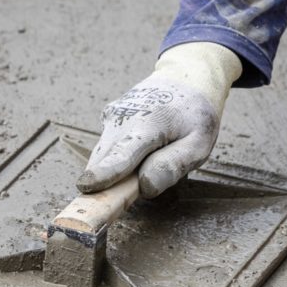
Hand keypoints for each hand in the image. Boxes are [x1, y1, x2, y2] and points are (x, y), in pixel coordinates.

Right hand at [77, 42, 241, 197]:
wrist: (184, 78)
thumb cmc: (194, 114)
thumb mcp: (200, 142)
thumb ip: (174, 165)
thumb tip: (144, 186)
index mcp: (150, 122)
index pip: (123, 153)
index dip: (105, 173)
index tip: (86, 187)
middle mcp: (123, 116)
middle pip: (104, 159)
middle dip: (103, 184)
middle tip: (105, 209)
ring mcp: (112, 116)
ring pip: (103, 154)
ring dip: (112, 172)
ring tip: (139, 169)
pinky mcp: (108, 118)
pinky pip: (107, 148)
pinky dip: (116, 159)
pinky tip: (140, 152)